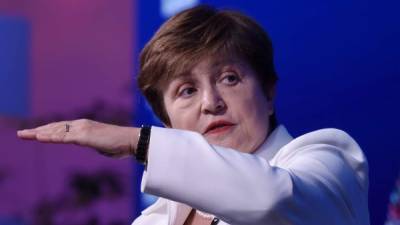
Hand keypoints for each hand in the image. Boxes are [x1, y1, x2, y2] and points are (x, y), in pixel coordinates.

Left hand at [17, 119, 139, 157]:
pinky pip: (63, 137)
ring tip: (24, 135)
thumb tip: (89, 143)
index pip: (62, 128)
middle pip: (55, 127)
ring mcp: (82, 129)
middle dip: (38, 131)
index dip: (47, 130)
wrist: (131, 140)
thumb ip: (90, 142)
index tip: (36, 133)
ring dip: (39, 134)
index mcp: (85, 126)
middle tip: (22, 134)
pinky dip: (50, 137)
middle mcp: (81, 124)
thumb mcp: (100, 143)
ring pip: (56, 131)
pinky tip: (39, 138)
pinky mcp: (84, 136)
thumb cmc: (119, 144)